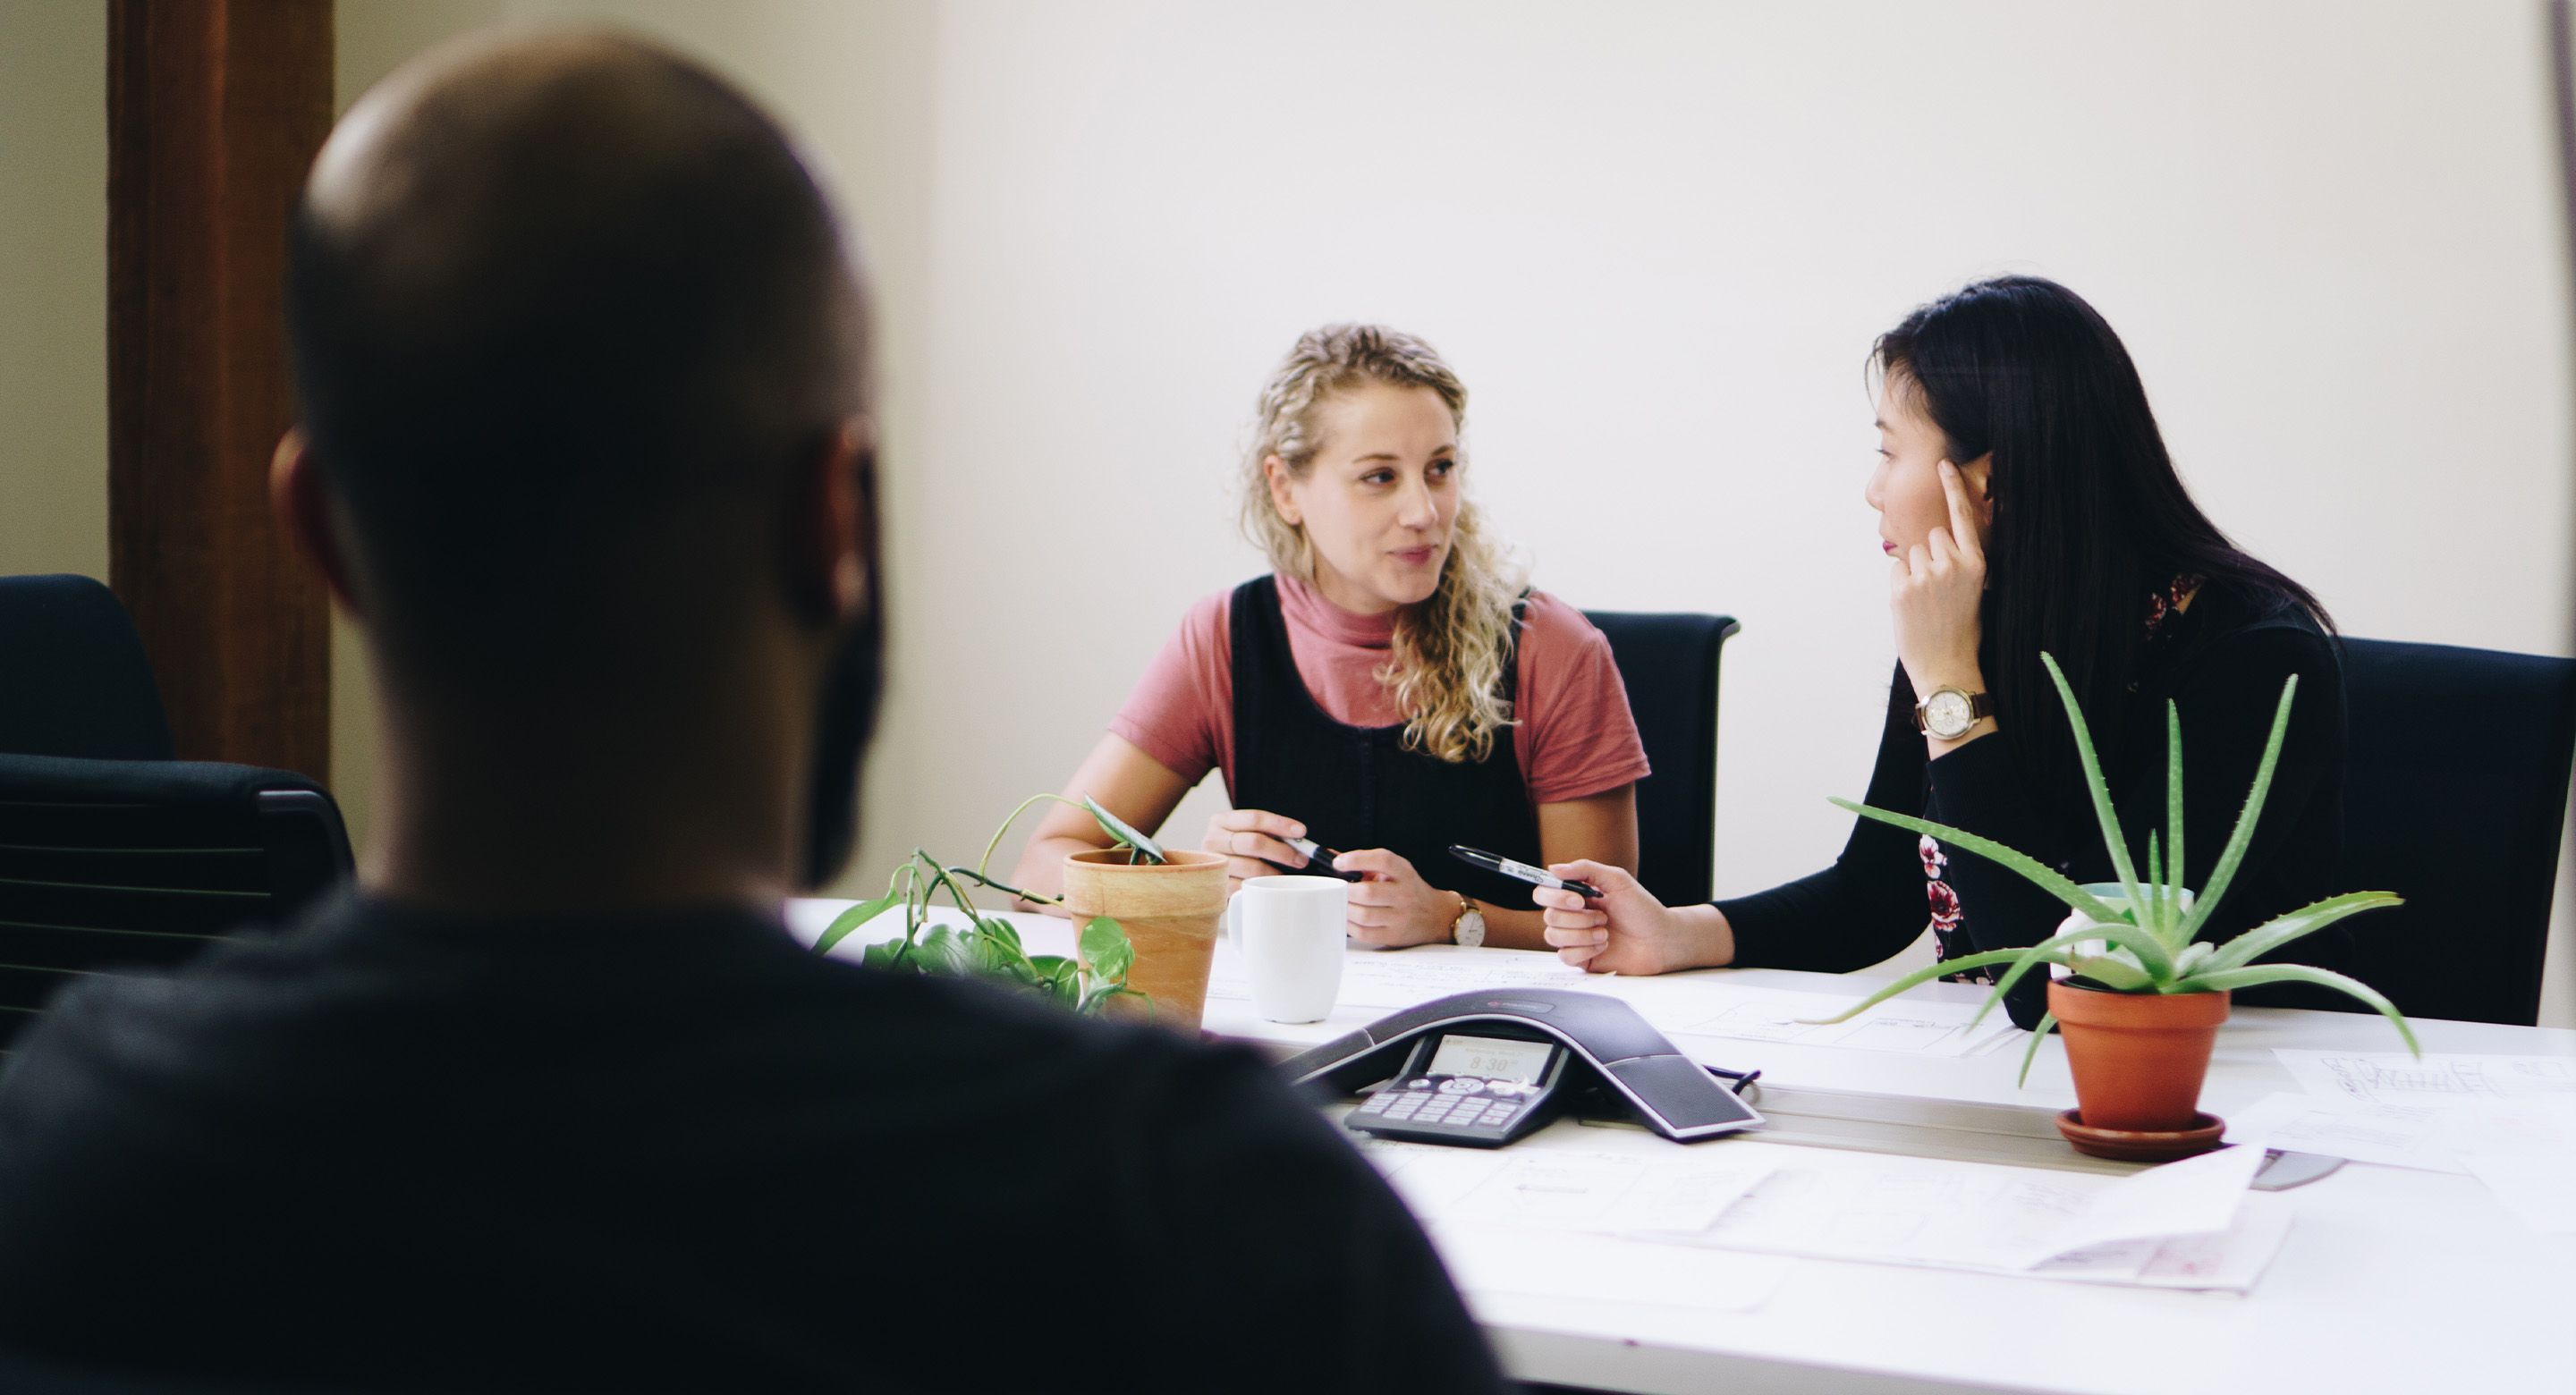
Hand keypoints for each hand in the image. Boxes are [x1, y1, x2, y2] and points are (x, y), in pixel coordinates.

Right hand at [1203, 808, 1307, 896]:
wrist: (1212, 876)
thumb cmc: (1239, 854)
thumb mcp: (1248, 836)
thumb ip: (1270, 835)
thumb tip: (1305, 841)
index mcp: (1222, 821)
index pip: (1255, 818)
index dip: (1280, 824)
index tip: (1301, 832)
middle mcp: (1212, 840)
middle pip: (1254, 842)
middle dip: (1283, 851)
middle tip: (1301, 860)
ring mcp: (1214, 864)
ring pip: (1251, 866)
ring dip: (1275, 873)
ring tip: (1287, 877)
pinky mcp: (1216, 885)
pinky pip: (1244, 886)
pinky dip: (1261, 888)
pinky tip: (1270, 888)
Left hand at [1333, 848, 1457, 948]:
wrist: (1437, 916)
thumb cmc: (1409, 890)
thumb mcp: (1395, 871)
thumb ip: (1365, 863)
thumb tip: (1333, 857)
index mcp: (1404, 873)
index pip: (1383, 860)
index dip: (1357, 859)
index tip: (1339, 863)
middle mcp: (1404, 895)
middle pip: (1368, 892)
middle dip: (1346, 890)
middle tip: (1338, 888)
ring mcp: (1400, 918)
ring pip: (1364, 915)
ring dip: (1346, 908)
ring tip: (1343, 903)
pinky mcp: (1393, 936)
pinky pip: (1365, 933)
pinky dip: (1350, 925)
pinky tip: (1349, 918)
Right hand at [1533, 860, 1698, 974]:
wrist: (1661, 940)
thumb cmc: (1643, 909)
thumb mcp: (1617, 880)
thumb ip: (1585, 869)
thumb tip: (1554, 868)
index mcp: (1576, 895)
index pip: (1544, 893)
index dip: (1554, 896)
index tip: (1578, 899)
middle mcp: (1572, 916)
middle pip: (1548, 916)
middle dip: (1577, 917)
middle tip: (1602, 916)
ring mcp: (1575, 938)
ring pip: (1554, 936)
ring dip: (1583, 934)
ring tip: (1606, 932)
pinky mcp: (1581, 958)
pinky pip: (1565, 956)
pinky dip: (1585, 949)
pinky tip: (1603, 946)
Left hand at [1892, 459, 1987, 699]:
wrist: (1948, 665)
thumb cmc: (1960, 630)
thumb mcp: (1972, 591)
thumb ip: (1957, 562)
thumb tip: (1935, 542)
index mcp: (1976, 564)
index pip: (1963, 517)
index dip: (1953, 488)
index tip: (1943, 463)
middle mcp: (1954, 564)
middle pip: (1931, 536)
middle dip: (1931, 556)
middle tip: (1938, 591)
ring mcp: (1928, 575)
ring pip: (1913, 553)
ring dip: (1915, 572)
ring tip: (1928, 602)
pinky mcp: (1904, 587)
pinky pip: (1897, 570)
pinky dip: (1901, 585)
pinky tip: (1914, 607)